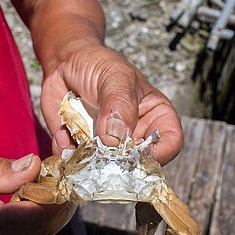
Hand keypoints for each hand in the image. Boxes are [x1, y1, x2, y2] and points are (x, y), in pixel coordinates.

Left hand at [40, 44, 183, 164]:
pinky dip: (67, 153)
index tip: (135, 152)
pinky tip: (64, 132)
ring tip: (78, 138)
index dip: (158, 153)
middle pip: (138, 166)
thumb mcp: (115, 76)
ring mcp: (108, 149)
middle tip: (102, 153)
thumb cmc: (99, 64)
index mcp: (156, 118)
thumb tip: (116, 139)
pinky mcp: (82, 152)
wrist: (65, 62)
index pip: (170, 143)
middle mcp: (135, 138)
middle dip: (120, 165)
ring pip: (106, 172)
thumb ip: (119, 105)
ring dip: (90, 163)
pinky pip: (76, 165)